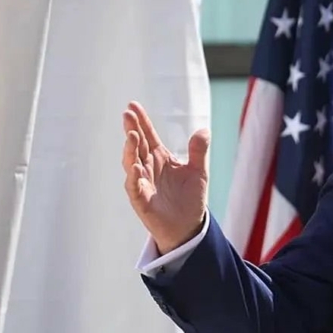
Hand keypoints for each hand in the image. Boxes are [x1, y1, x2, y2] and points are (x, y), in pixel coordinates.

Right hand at [121, 101, 209, 254]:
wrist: (188, 227)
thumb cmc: (190, 198)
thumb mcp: (199, 172)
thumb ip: (199, 151)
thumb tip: (204, 129)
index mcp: (160, 158)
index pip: (148, 135)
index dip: (141, 121)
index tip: (133, 105)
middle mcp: (148, 167)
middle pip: (137, 145)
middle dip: (132, 130)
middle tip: (127, 114)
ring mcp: (142, 183)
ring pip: (132, 163)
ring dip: (130, 150)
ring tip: (132, 136)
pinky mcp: (141, 200)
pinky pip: (134, 187)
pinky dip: (134, 177)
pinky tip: (136, 168)